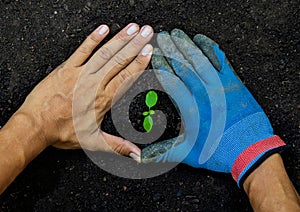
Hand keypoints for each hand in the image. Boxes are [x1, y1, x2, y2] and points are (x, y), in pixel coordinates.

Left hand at [15, 23, 152, 156]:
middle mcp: (95, 84)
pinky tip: (104, 29)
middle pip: (119, 61)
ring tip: (134, 28)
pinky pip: (82, 50)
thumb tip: (137, 155)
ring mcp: (81, 74)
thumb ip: (118, 146)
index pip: (126, 77)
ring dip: (120, 39)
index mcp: (104, 99)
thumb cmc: (63, 132)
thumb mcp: (93, 142)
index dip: (139, 63)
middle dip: (136, 45)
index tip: (149, 51)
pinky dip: (93, 39)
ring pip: (105, 54)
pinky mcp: (66, 68)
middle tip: (148, 32)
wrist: (36, 125)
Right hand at [142, 29, 286, 186]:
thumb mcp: (188, 153)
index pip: (171, 80)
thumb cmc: (220, 152)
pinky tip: (203, 40)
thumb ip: (163, 153)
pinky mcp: (234, 83)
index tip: (154, 56)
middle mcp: (203, 93)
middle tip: (161, 37)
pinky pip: (221, 60)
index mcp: (190, 108)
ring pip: (199, 59)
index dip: (161, 66)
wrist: (251, 150)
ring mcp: (220, 85)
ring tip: (177, 34)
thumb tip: (141, 158)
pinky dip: (211, 48)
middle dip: (170, 50)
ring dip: (186, 45)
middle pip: (183, 65)